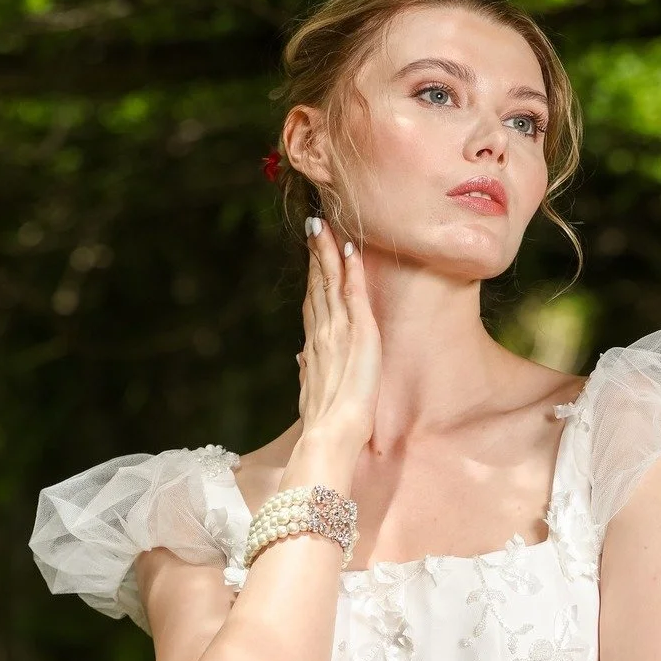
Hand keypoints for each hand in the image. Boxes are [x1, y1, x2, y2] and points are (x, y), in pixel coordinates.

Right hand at [297, 216, 380, 452]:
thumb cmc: (324, 425)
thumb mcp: (312, 392)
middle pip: (317, 285)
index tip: (311, 254)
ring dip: (328, 251)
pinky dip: (352, 270)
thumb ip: (308, 371)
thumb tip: (301, 358)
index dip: (312, 276)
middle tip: (314, 224)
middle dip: (315, 254)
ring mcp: (338, 331)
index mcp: (315, 347)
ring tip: (324, 225)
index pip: (313, 303)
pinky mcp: (359, 333)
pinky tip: (350, 249)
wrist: (330, 436)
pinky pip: (354, 293)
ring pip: (330, 282)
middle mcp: (322, 334)